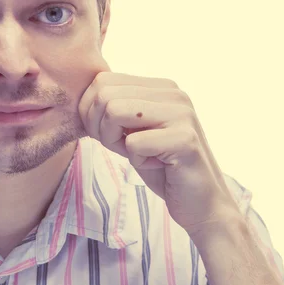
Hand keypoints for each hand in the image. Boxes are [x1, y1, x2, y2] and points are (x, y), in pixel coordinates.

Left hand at [78, 58, 241, 236]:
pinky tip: (157, 165)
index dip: (91, 111)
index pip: (102, 80)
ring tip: (138, 154)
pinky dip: (137, 161)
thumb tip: (81, 98)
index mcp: (160, 86)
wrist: (202, 204)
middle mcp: (173, 93)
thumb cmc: (161, 166)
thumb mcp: (132, 131)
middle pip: (104, 95)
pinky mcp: (184, 139)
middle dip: (100, 127)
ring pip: (114, 111)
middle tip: (122, 147)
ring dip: (115, 142)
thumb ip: (114, 108)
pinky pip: (133, 143)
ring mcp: (181, 113)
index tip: (107, 134)